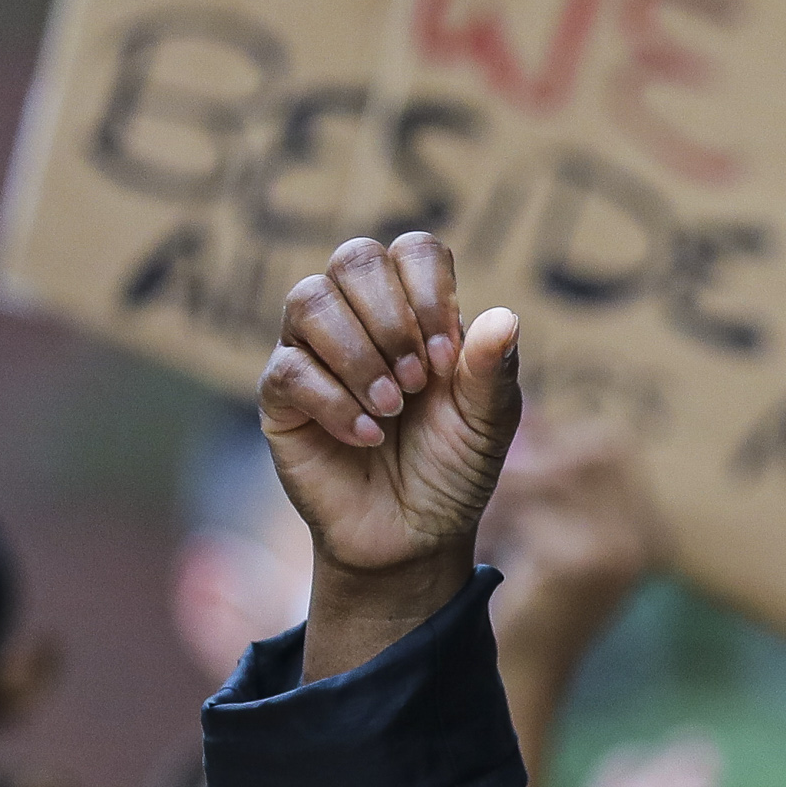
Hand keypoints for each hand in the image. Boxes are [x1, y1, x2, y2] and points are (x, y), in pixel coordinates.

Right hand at [258, 233, 521, 637]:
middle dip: (390, 318)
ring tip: (392, 408)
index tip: (446, 359)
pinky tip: (366, 437)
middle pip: (354, 258)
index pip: (413, 250)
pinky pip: (288, 368)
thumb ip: (493, 370)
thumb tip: (504, 318)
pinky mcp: (281, 398)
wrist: (413, 536)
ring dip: (358, 355)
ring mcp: (314, 353)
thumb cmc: (452, 468)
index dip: (428, 292)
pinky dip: (333, 401)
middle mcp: (359, 318)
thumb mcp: (487, 421)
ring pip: (308, 300)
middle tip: (417, 381)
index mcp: (415, 310)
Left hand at [487, 424, 661, 685]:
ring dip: (517, 476)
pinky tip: (481, 523)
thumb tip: (527, 408)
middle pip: (599, 449)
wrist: (526, 679)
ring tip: (484, 489)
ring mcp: (619, 551)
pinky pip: (533, 503)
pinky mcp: (578, 562)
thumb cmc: (534, 606)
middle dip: (544, 446)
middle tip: (497, 454)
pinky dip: (504, 505)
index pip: (614, 448)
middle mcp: (646, 537)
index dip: (562, 435)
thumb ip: (556, 484)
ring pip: (561, 472)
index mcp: (650, 529)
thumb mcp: (558, 538)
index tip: (514, 434)